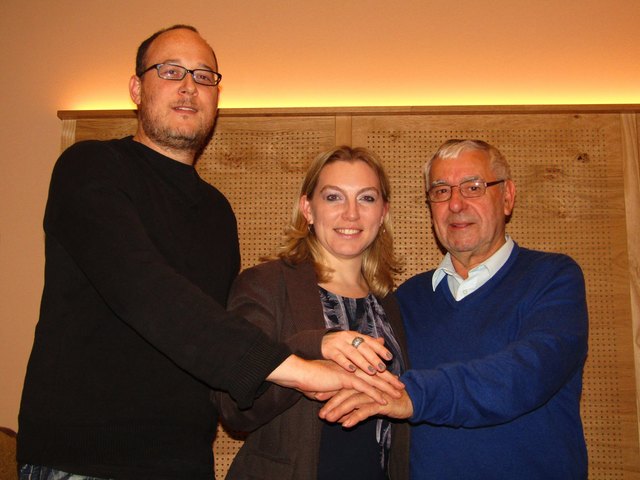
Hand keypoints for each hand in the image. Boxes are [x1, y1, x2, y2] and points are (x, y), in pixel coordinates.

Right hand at [266, 355, 403, 403]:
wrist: (299, 373)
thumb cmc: (309, 380)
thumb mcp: (324, 385)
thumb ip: (332, 389)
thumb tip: (331, 399)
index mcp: (348, 366)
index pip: (369, 369)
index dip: (381, 375)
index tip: (393, 379)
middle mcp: (351, 367)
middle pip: (374, 373)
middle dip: (389, 380)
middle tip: (402, 386)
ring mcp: (349, 372)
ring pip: (373, 380)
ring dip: (387, 388)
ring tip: (398, 394)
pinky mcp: (344, 379)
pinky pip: (363, 388)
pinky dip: (374, 395)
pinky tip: (384, 401)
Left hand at [319, 387, 413, 426]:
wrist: (410, 400)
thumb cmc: (387, 400)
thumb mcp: (368, 403)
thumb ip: (354, 407)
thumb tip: (340, 417)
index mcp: (361, 380)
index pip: (341, 384)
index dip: (328, 391)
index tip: (313, 397)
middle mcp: (365, 384)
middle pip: (344, 392)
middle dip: (331, 403)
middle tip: (319, 413)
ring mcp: (373, 392)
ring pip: (352, 400)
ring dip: (339, 410)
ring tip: (328, 419)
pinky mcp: (381, 402)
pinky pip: (366, 410)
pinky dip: (355, 416)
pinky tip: (346, 424)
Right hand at [322, 331, 392, 373]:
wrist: (317, 342)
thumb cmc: (339, 344)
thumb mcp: (353, 341)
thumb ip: (367, 342)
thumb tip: (382, 341)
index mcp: (355, 335)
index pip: (370, 341)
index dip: (380, 349)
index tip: (390, 357)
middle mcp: (347, 338)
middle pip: (363, 347)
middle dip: (374, 358)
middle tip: (383, 368)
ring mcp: (338, 344)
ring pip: (352, 353)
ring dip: (363, 362)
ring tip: (372, 372)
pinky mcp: (329, 351)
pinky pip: (338, 357)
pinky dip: (346, 363)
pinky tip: (352, 370)